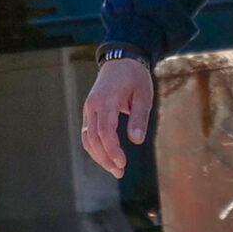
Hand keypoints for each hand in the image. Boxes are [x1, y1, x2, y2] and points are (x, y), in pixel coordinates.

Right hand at [81, 57, 155, 177]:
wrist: (121, 59)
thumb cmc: (135, 76)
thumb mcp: (144, 94)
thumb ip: (139, 117)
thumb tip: (136, 141)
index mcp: (107, 100)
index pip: (105, 130)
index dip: (112, 150)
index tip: (122, 164)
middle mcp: (93, 105)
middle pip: (93, 138)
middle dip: (105, 158)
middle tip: (120, 172)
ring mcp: (89, 108)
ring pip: (87, 138)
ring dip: (99, 156)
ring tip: (115, 169)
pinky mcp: (90, 112)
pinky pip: (88, 133)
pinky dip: (96, 148)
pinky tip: (107, 158)